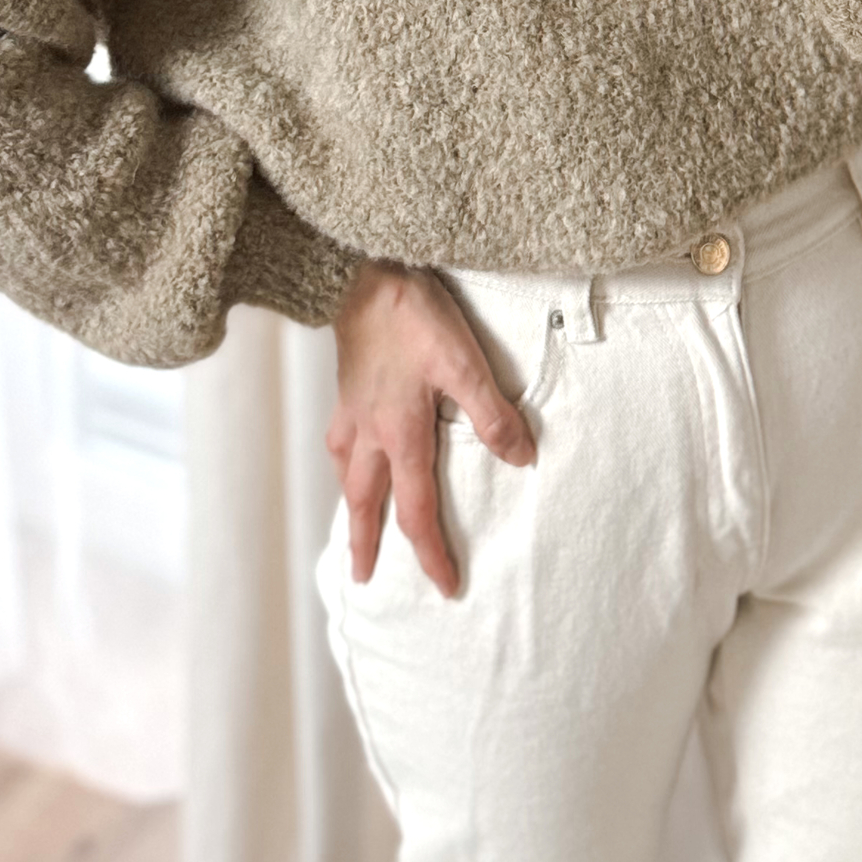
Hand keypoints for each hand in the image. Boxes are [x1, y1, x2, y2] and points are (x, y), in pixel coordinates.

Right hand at [328, 260, 536, 597]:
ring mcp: (351, 411)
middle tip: (363, 579)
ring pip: (347, 474)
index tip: (445, 587)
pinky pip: (339, 443)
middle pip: (367, 503)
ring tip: (354, 524)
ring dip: (352, 507)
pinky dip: (343, 465)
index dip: (432, 553)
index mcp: (401, 435)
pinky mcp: (344, 388)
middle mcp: (369, 432)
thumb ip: (491, 414)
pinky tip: (348, 456)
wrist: (362, 274)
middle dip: (367, 545)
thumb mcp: (463, 362)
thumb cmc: (412, 316)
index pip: (417, 511)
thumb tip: (521, 459)